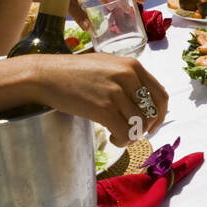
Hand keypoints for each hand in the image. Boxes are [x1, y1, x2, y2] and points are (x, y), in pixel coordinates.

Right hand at [36, 53, 168, 147]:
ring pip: (139, 124)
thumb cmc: (74, 72)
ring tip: (117, 136)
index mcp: (132, 65)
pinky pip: (125, 133)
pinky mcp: (103, 108)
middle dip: (147, 128)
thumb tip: (146, 103)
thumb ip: (128, 79)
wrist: (46, 75)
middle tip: (134, 134)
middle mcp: (128, 76)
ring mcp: (116, 92)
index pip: (161, 94)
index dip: (161, 114)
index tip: (153, 125)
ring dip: (131, 136)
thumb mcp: (108, 65)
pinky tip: (112, 139)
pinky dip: (122, 141)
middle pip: (153, 112)